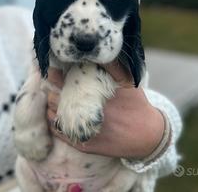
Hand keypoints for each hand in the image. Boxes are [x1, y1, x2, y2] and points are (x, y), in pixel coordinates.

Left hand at [47, 63, 164, 158]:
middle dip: (52, 89)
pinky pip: (60, 133)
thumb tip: (102, 53)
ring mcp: (83, 130)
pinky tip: (58, 114)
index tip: (52, 69)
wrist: (146, 135)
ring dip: (52, 105)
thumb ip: (114, 67)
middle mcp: (86, 114)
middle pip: (54, 98)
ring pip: (54, 116)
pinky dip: (54, 122)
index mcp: (94, 96)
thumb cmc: (136, 105)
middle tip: (53, 84)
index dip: (55, 75)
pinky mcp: (83, 144)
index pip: (64, 82)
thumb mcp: (129, 82)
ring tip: (55, 98)